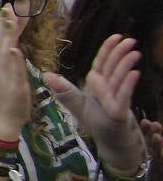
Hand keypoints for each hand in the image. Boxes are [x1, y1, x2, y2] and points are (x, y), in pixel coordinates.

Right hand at [0, 9, 33, 139]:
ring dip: (5, 38)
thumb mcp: (6, 77)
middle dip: (2, 26)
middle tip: (6, 8)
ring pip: (2, 54)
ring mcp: (2, 78)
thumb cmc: (5, 100)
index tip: (5, 10)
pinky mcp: (10, 88)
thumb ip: (11, 63)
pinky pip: (12, 72)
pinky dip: (12, 61)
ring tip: (9, 22)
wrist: (0, 121)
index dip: (0, 25)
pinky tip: (13, 49)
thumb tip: (14, 48)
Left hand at [43, 34, 144, 166]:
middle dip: (120, 53)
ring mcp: (115, 99)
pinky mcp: (120, 113)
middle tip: (131, 40)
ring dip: (126, 65)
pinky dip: (128, 85)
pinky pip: (124, 96)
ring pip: (119, 78)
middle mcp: (107, 89)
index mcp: (97, 84)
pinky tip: (134, 73)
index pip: (102, 62)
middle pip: (112, 67)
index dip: (108, 49)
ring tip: (134, 52)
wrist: (111, 144)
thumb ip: (64, 90)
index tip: (117, 36)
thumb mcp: (77, 104)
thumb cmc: (97, 122)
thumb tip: (45, 74)